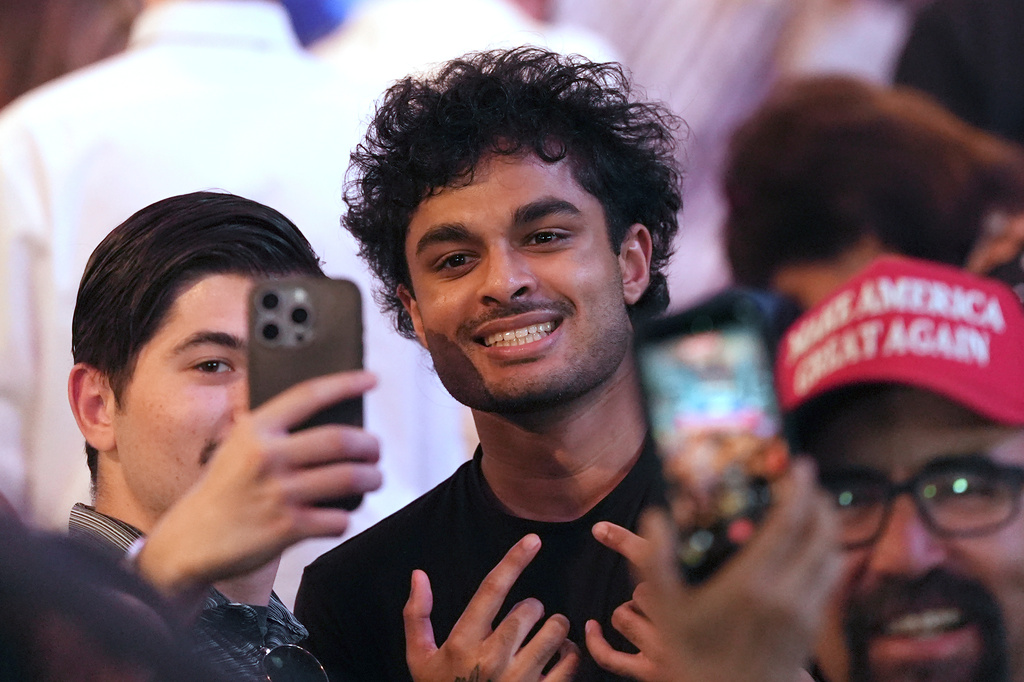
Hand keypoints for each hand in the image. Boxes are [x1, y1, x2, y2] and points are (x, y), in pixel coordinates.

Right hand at [136, 370, 381, 600]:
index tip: (370, 380)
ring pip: (349, 478)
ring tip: (373, 478)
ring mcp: (278, 494)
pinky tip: (341, 514)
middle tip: (375, 449)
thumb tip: (328, 412)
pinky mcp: (286, 528)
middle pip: (340, 440)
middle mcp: (267, 457)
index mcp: (256, 430)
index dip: (345, 384)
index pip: (309, 395)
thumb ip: (273, 428)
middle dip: (369, 444)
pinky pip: (337, 518)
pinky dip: (347, 517)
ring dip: (371, 478)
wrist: (191, 541)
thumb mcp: (236, 446)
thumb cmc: (224, 490)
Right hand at [405, 534, 579, 681]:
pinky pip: (570, 664)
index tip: (533, 539)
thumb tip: (418, 574)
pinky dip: (571, 654)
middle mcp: (492, 660)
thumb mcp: (419, 659)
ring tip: (549, 631)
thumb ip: (417, 616)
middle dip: (533, 607)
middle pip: (530, 609)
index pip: (492, 591)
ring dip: (556, 626)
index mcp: (462, 644)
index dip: (514, 560)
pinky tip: (561, 655)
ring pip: (556, 632)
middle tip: (529, 616)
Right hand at [588, 459, 840, 681]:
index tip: (801, 465)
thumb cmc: (692, 658)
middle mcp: (788, 596)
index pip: (790, 524)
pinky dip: (826, 555)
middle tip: (807, 482)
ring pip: (833, 557)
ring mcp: (805, 614)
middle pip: (821, 534)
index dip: (800, 489)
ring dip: (827, 528)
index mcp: (753, 583)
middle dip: (819, 502)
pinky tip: (808, 550)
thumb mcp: (665, 611)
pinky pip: (830, 581)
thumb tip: (655, 517)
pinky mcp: (813, 631)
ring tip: (812, 510)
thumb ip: (655, 561)